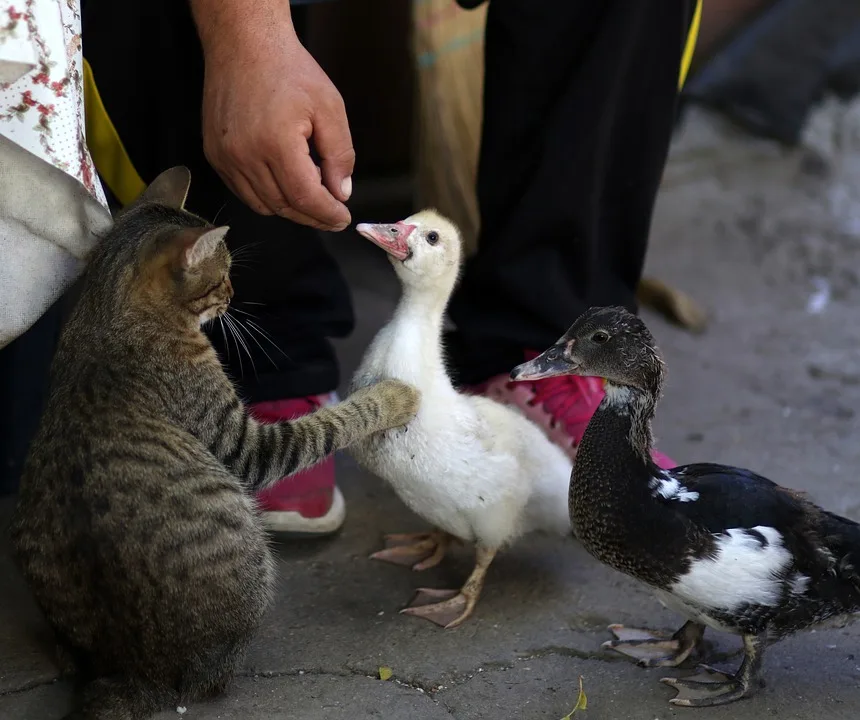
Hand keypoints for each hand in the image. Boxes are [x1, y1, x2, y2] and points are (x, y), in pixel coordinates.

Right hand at [194, 1, 353, 230]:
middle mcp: (245, 155)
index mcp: (276, 143)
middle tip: (332, 213)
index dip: (327, 214)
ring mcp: (225, 157)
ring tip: (311, 193)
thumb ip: (340, 155)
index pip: (305, 197)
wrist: (244, 45)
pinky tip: (284, 182)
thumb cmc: (288, 70)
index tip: (342, 218)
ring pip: (263, 205)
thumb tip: (341, 193)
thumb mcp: (330, 108)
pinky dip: (267, 196)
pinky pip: (243, 192)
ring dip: (290, 208)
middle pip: (284, 206)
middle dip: (312, 216)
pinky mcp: (215, 155)